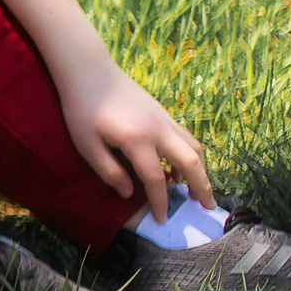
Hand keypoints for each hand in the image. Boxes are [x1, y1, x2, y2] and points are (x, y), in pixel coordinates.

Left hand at [55, 60, 210, 221]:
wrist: (90, 71)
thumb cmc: (82, 108)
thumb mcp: (86, 143)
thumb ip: (108, 170)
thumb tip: (129, 194)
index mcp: (137, 140)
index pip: (155, 179)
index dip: (160, 202)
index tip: (163, 219)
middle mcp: (158, 129)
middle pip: (191, 163)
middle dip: (202, 187)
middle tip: (208, 207)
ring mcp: (165, 119)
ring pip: (194, 148)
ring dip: (200, 171)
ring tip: (196, 190)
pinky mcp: (164, 113)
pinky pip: (186, 137)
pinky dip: (191, 155)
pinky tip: (178, 167)